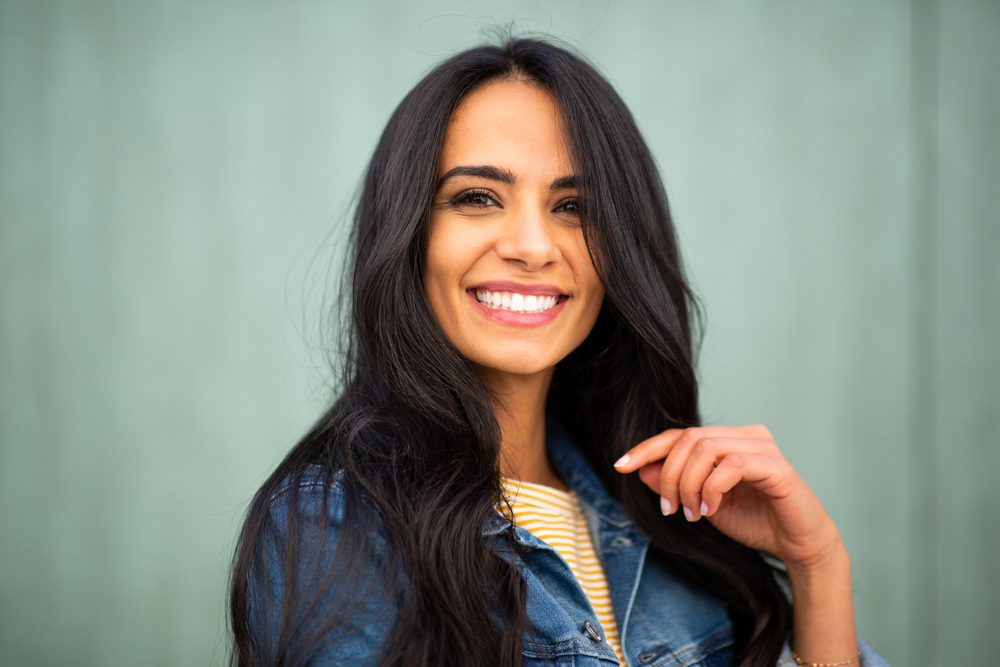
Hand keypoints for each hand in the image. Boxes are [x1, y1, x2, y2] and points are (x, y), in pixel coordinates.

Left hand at [613, 424, 841, 568]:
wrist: (798, 545)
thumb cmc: (755, 522)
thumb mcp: (702, 504)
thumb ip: (676, 485)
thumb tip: (642, 470)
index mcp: (728, 440)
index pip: (680, 434)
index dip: (647, 448)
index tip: (621, 465)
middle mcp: (746, 435)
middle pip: (688, 438)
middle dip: (669, 475)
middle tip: (671, 509)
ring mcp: (763, 447)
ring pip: (706, 448)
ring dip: (688, 484)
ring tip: (692, 513)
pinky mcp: (777, 466)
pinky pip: (732, 465)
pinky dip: (712, 488)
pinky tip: (710, 510)